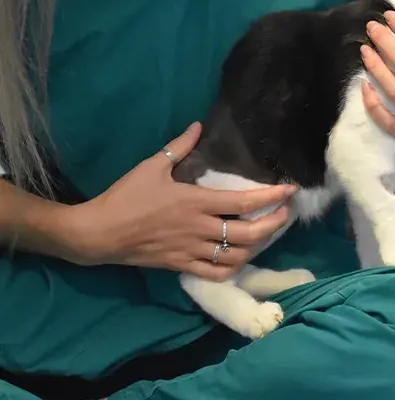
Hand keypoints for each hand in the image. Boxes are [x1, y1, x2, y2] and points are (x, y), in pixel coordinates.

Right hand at [62, 123, 295, 280]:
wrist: (99, 233)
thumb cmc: (125, 197)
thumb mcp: (151, 166)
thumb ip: (179, 147)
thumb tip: (198, 125)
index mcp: (195, 202)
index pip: (244, 201)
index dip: (271, 197)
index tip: (289, 190)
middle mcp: (199, 229)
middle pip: (250, 233)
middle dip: (274, 224)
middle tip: (285, 214)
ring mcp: (192, 250)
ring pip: (237, 256)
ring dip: (257, 246)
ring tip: (265, 234)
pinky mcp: (183, 266)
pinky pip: (217, 273)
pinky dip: (233, 267)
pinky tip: (239, 257)